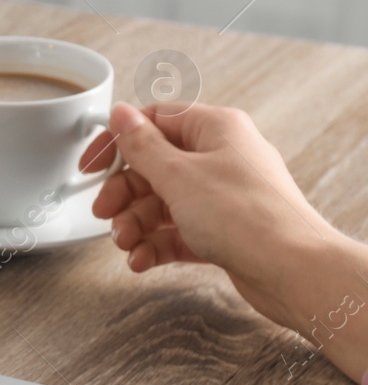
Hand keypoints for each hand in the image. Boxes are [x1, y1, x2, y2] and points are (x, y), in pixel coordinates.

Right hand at [82, 102, 340, 330]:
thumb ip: (142, 146)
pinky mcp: (224, 230)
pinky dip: (155, 245)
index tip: (91, 165)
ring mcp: (223, 196)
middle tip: (105, 213)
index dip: (118, 142)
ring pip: (163, 203)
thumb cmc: (247, 216)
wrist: (293, 270)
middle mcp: (221, 158)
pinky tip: (142, 260)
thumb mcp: (179, 175)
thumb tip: (121, 114)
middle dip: (124, 194)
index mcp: (216, 129)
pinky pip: (178, 231)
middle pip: (154, 167)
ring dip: (136, 224)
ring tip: (126, 245)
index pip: (155, 121)